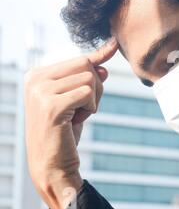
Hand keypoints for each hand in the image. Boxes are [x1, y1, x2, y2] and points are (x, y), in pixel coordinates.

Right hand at [24, 38, 118, 208]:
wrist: (53, 163)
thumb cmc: (65, 130)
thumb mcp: (77, 99)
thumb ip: (88, 78)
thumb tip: (106, 60)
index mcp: (36, 74)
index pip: (79, 59)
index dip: (98, 61)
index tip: (113, 44)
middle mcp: (35, 79)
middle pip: (86, 65)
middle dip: (96, 87)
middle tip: (83, 108)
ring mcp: (41, 91)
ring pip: (90, 79)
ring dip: (92, 101)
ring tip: (75, 116)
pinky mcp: (51, 105)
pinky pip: (88, 93)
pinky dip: (90, 108)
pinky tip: (75, 121)